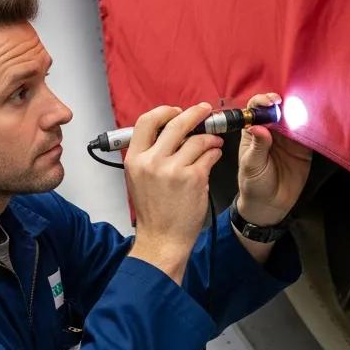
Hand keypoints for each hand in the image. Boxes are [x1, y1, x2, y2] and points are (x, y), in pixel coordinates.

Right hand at [124, 103, 223, 283]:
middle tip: (205, 111)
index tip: (176, 111)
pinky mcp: (194, 178)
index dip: (164, 111)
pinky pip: (209, 155)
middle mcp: (152, 161)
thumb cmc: (153, 211)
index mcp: (135, 159)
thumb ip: (149, 154)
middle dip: (195, 113)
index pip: (146, 121)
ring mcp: (173, 169)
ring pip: (198, 139)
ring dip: (210, 138)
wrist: (162, 238)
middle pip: (176, 123)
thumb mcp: (138, 178)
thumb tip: (169, 131)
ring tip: (213, 142)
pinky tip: (214, 156)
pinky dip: (215, 153)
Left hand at [236, 92, 311, 225]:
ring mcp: (288, 138)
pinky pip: (310, 133)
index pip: (255, 109)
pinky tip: (316, 121)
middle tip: (292, 105)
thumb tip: (259, 127)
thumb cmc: (253, 183)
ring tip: (306, 110)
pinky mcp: (304, 148)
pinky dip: (314, 126)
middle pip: (278, 109)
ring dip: (301, 112)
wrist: (270, 204)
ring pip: (295, 118)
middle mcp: (271, 131)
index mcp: (253, 131)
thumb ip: (257, 146)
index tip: (271, 103)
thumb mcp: (251, 165)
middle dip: (285, 104)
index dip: (263, 101)